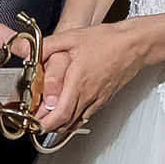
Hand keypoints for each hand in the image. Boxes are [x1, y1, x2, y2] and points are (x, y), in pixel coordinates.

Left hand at [34, 22, 154, 132]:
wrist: (133, 44)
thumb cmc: (107, 40)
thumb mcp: (72, 37)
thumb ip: (48, 46)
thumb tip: (30, 55)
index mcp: (78, 81)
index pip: (60, 113)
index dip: (44, 123)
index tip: (33, 121)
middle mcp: (88, 94)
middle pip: (65, 123)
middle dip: (47, 126)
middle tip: (34, 122)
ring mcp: (97, 99)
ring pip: (75, 122)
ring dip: (59, 124)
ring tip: (46, 118)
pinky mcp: (103, 99)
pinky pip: (85, 115)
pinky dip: (72, 118)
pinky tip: (65, 112)